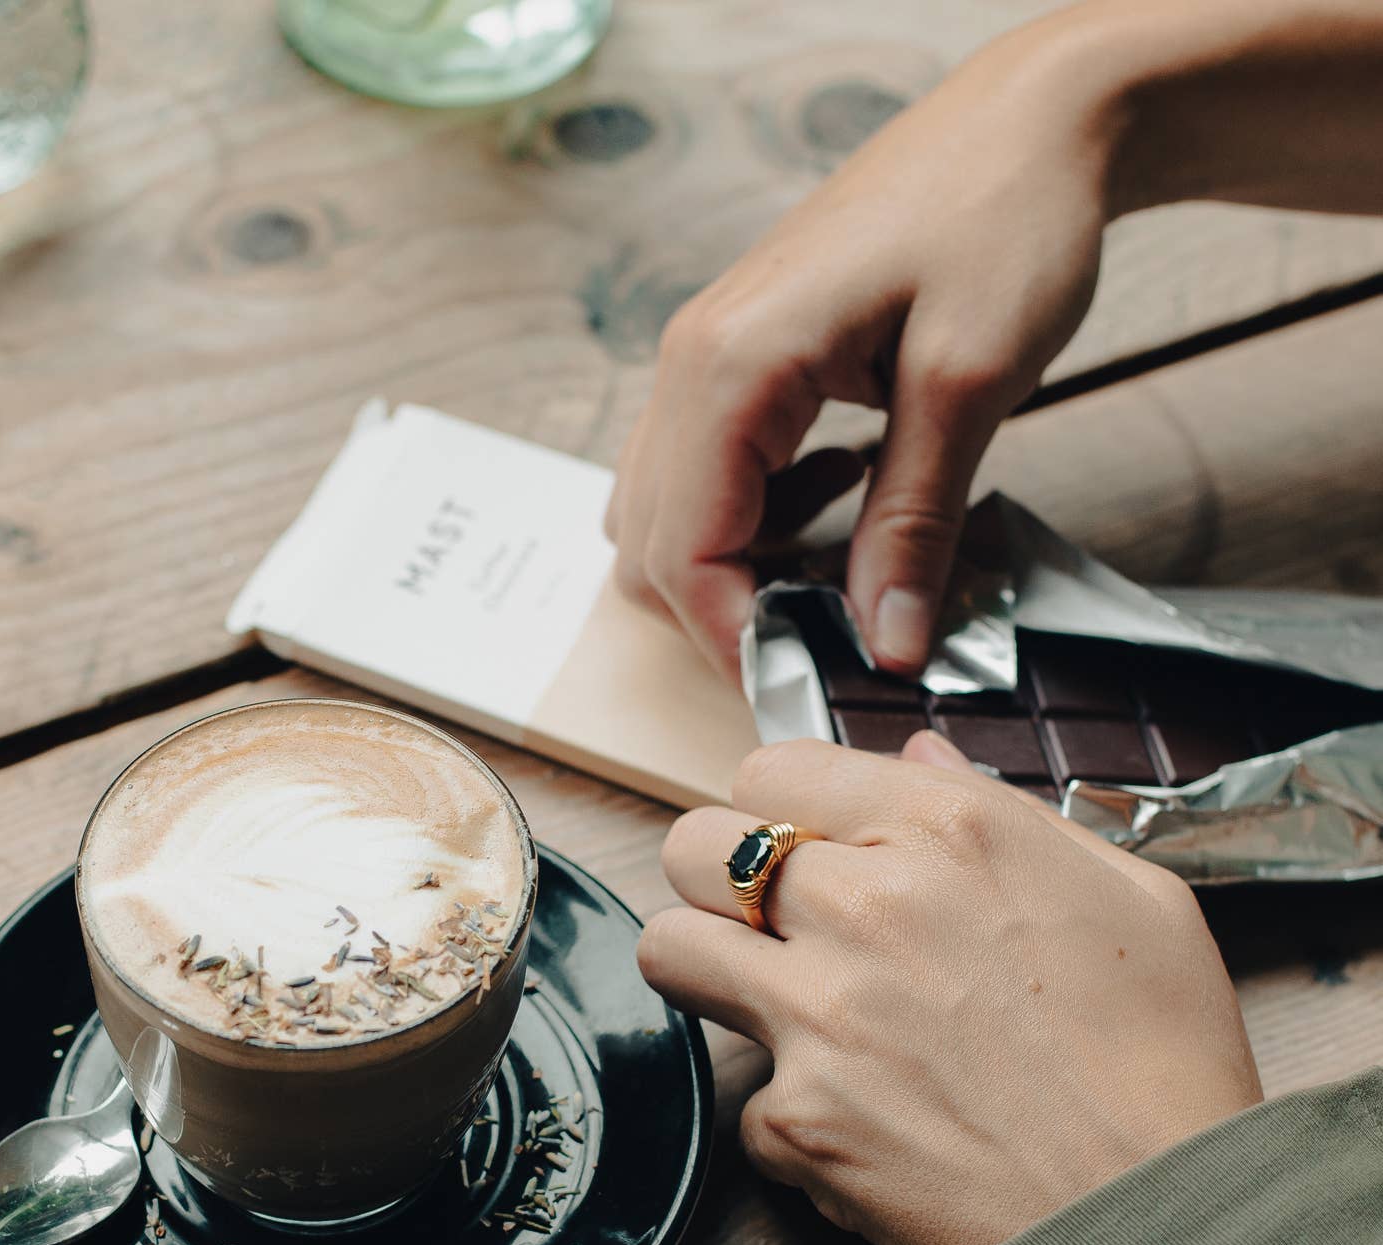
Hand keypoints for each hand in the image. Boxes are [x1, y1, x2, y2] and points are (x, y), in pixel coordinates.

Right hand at [604, 15, 1112, 678]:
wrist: (1035, 117)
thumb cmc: (1004, 216)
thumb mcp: (967, 386)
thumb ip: (912, 525)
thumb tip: (886, 643)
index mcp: (730, 365)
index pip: (681, 553)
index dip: (734, 641)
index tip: (807, 686)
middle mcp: (695, 359)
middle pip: (650, 545)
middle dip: (726, 613)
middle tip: (828, 645)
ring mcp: (710, 352)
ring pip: (665, 511)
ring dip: (733, 565)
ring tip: (839, 567)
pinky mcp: (744, 353)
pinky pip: (705, 468)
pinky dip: (752, 515)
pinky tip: (836, 499)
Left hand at [638, 732, 1262, 1244]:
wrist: (1161, 1228)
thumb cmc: (1164, 1066)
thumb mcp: (1130, 896)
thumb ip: (1002, 809)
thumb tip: (918, 756)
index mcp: (949, 830)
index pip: (774, 769)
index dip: (780, 811)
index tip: (802, 849)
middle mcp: (867, 903)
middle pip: (694, 847)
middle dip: (720, 882)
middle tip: (771, 926)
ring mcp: (818, 1011)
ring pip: (669, 948)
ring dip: (709, 974)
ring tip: (779, 1009)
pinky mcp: (795, 1116)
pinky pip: (742, 1097)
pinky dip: (790, 1119)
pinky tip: (864, 1130)